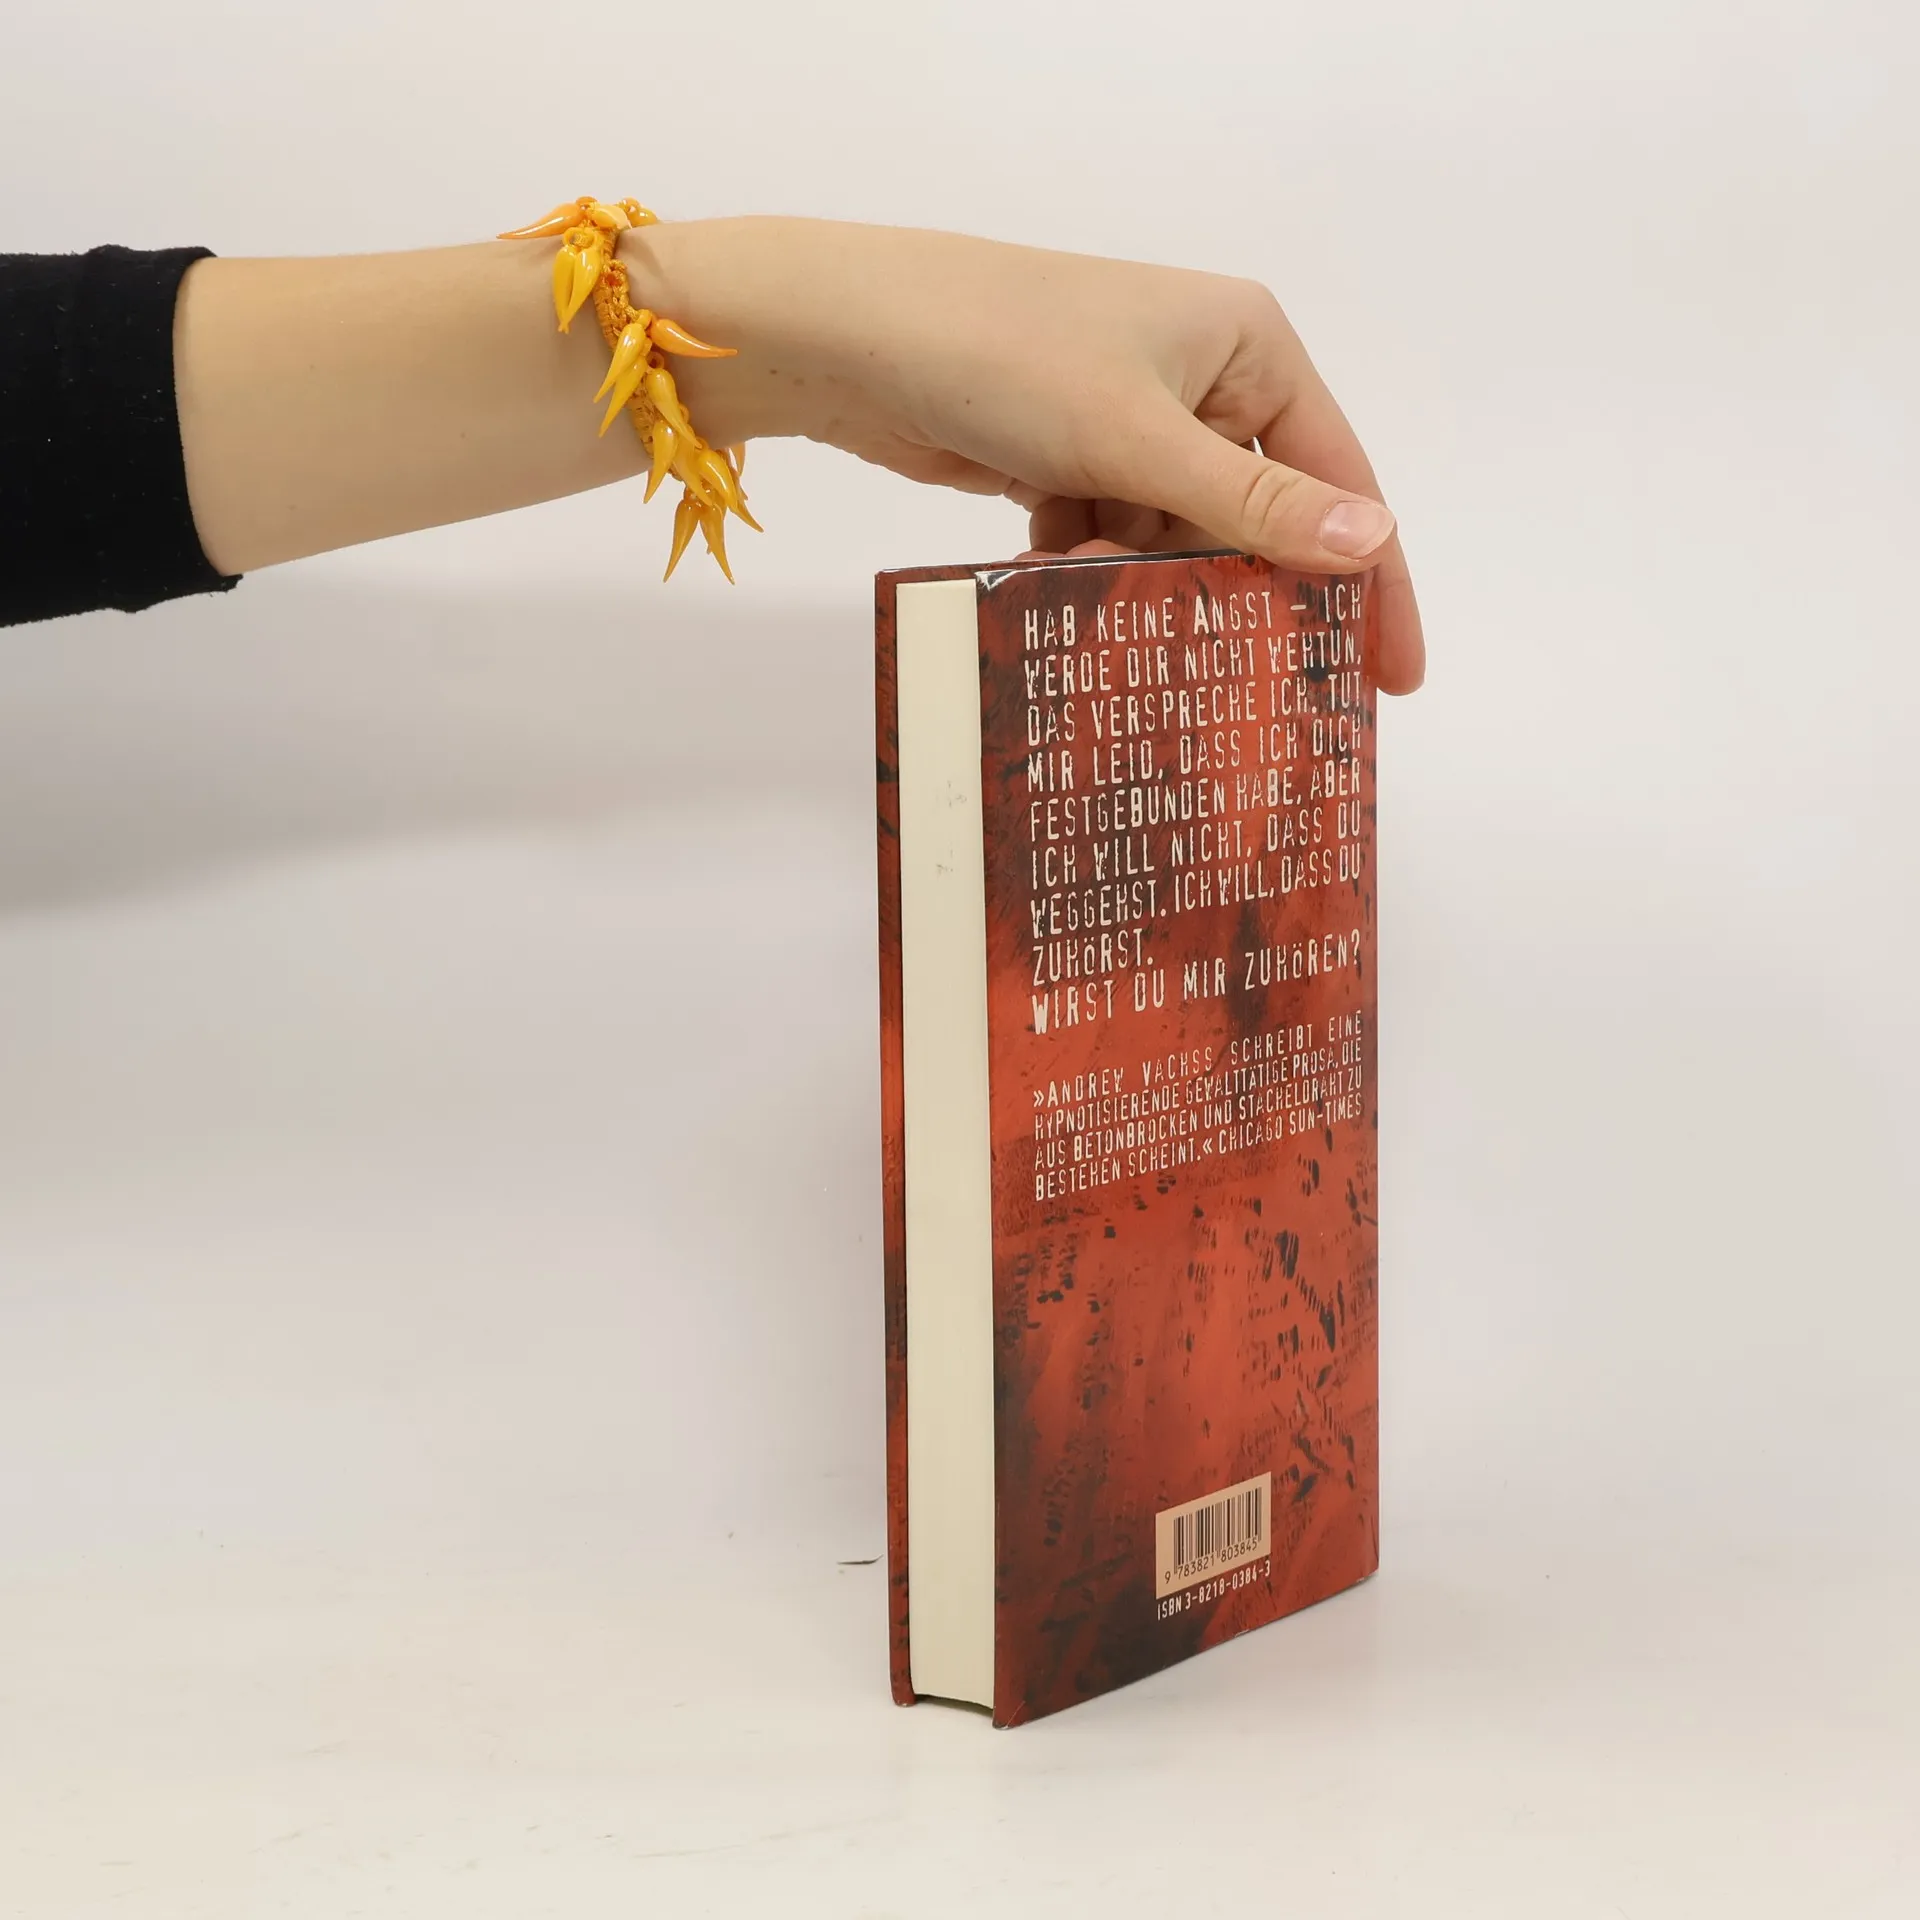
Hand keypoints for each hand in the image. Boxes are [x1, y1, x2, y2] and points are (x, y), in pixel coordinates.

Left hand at [629, 218, 1422, 692]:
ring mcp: (1126, 417)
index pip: (1338, 475)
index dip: (1371, 577)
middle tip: (1251, 691)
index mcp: (1247, 344)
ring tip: (1142, 651)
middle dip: (1239, 594)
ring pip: (1174, 536)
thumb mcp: (1140, 438)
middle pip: (1254, 515)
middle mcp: (1199, 375)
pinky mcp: (1066, 453)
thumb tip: (1375, 546)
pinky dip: (1094, 575)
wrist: (848, 339)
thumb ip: (1256, 504)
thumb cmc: (1005, 355)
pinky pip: (1110, 535)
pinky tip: (1070, 604)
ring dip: (1153, 592)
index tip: (1390, 678)